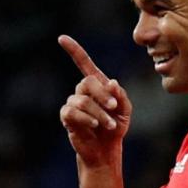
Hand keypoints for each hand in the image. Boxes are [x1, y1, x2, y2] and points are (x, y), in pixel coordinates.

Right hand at [58, 35, 131, 168]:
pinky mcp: (68, 118)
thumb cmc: (116, 127)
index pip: (83, 63)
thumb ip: (120, 95)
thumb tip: (111, 82)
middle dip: (102, 94)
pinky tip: (94, 125)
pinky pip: (72, 112)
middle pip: (87, 82)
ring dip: (98, 112)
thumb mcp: (125, 110)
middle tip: (114, 106)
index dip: (73, 50)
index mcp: (97, 85)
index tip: (62, 38)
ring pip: (82, 100)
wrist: (107, 149)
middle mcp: (82, 92)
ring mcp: (73, 104)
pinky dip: (85, 118)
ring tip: (109, 125)